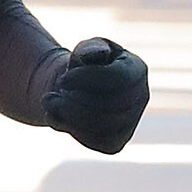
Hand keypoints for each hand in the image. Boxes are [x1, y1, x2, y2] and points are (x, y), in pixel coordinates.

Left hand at [43, 37, 149, 153]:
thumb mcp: (85, 50)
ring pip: (104, 126)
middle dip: (77, 99)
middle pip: (112, 105)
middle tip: (55, 90)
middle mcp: (141, 98)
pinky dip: (73, 130)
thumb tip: (96, 54)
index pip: (119, 78)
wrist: (75, 89)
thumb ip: (91, 48)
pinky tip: (57, 117)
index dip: (89, 79)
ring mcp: (131, 123)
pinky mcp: (115, 143)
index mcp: (137, 69)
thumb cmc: (82, 65)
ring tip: (51, 102)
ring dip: (72, 115)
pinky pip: (97, 142)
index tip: (63, 78)